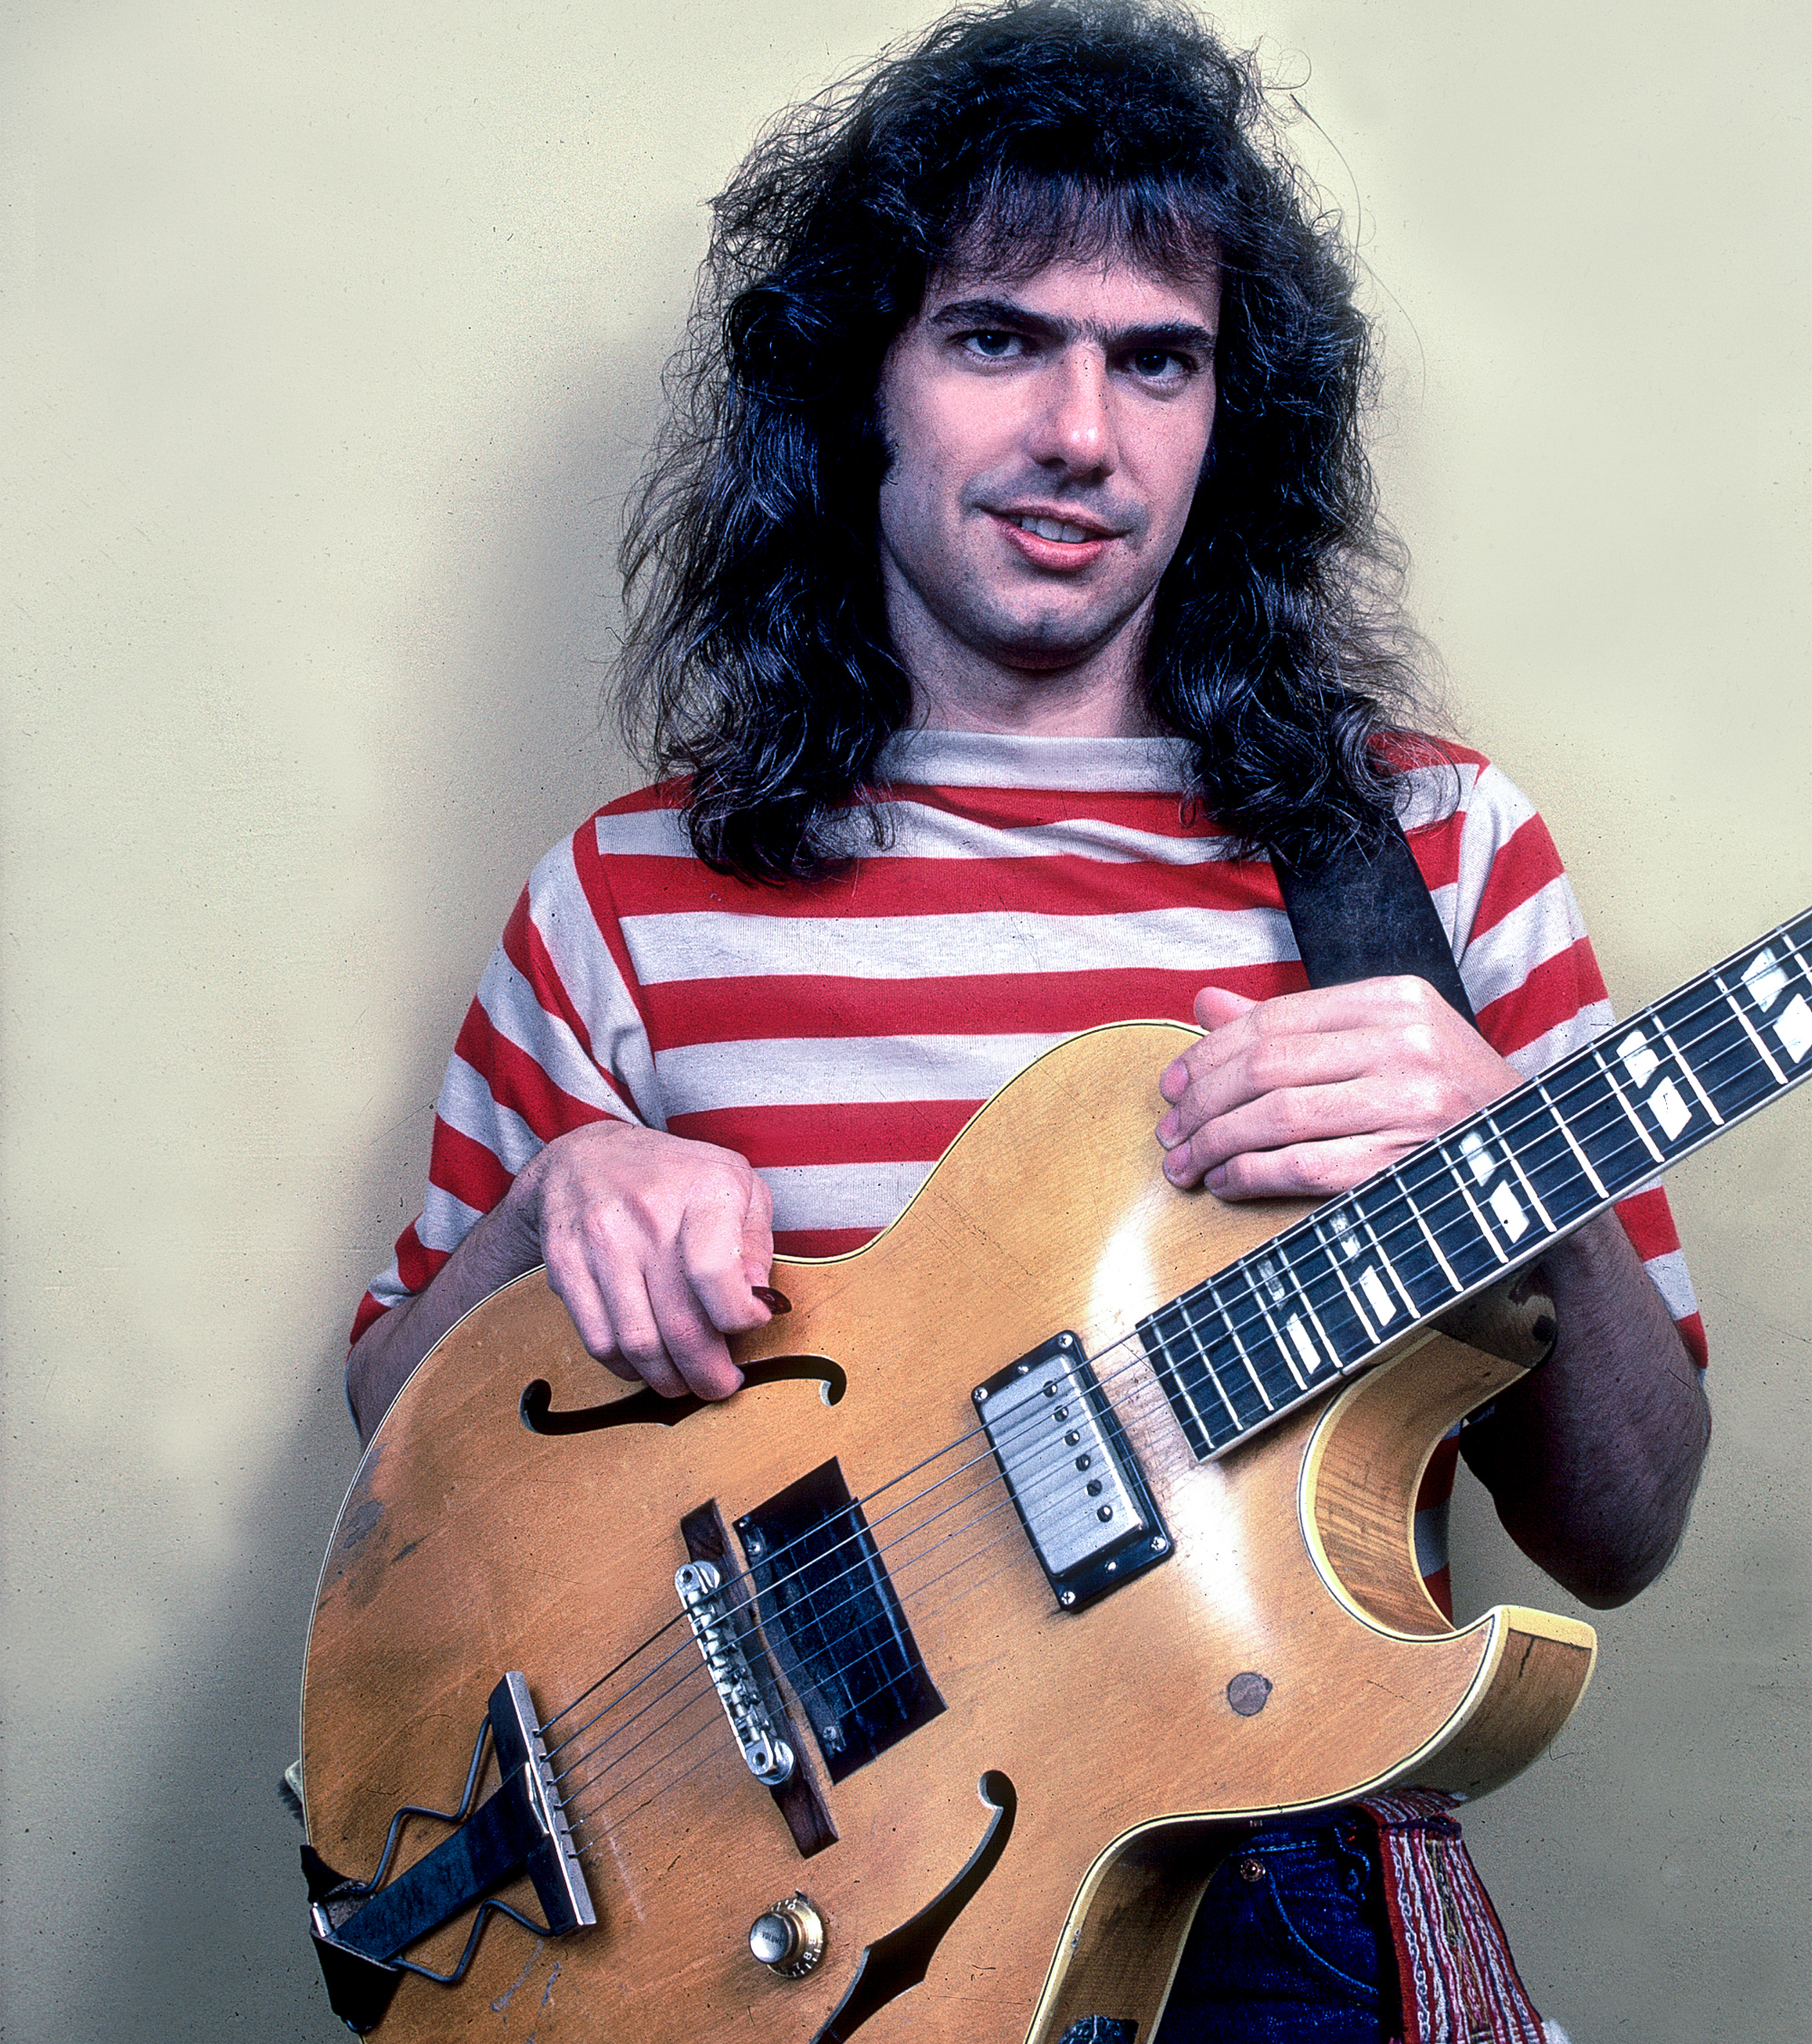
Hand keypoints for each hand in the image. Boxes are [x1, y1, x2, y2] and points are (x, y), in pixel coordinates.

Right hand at [509, 1121, 774, 1399]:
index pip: (717, 1273)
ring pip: (637, 1342)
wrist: (584, 1157)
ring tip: (684, 1382)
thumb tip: (760, 1299)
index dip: (739, 1316)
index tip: (750, 1324)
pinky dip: (626, 1367)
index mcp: (704, 1190)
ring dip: (667, 1379)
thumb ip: (757, 1241)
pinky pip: (598, 1340)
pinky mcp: (566, 1265)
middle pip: (680, 1323)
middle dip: (707, 1373)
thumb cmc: (674, 1176)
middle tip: (720, 1385)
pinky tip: (644, 1364)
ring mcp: (602, 1241)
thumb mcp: (736, 1183)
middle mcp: (649, 1214)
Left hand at [1154, 976, 1520, 1199]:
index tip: (1172, 1085)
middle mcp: (1406, 1042)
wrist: (1540, 1160)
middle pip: (1265, 1066)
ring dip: (1214, 1143)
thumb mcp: (1386, 1040)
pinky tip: (1226, 1182)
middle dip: (1200, 1102)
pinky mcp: (1406, 1162)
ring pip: (1275, 1116)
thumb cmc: (1450, 1097)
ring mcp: (1410, 1103)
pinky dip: (1251, 1176)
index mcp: (1395, 999)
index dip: (1208, 1053)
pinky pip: (1302, 1166)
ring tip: (1186, 1163)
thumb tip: (1205, 1005)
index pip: (1273, 1019)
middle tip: (1169, 1131)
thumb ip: (1296, 1025)